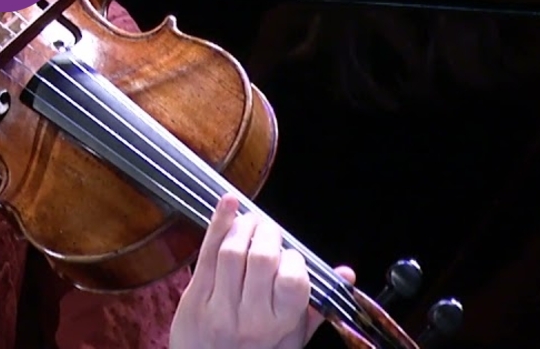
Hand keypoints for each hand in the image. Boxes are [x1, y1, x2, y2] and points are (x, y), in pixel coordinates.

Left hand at [170, 193, 355, 348]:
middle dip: (267, 233)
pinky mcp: (193, 298)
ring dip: (243, 226)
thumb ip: (316, 306)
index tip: (289, 254)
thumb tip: (346, 273)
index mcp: (280, 325)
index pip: (293, 279)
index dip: (293, 258)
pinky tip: (227, 203)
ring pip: (232, 252)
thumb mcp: (291, 338)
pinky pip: (206, 253)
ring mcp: (218, 307)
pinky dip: (218, 222)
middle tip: (268, 229)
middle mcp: (250, 318)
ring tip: (249, 222)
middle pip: (261, 258)